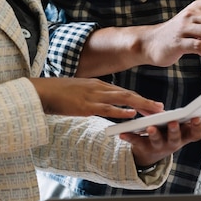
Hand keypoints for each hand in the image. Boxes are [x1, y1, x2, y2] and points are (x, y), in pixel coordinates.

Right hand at [29, 77, 163, 116]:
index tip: (150, 104)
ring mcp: (93, 96)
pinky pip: (107, 109)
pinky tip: (132, 115)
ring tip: (154, 111)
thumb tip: (101, 106)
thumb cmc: (57, 94)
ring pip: (123, 99)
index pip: (122, 92)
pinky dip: (121, 111)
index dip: (138, 98)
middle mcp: (98, 88)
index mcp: (97, 85)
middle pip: (127, 94)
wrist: (40, 91)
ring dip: (141, 105)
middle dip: (145, 101)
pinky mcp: (85, 106)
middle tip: (161, 108)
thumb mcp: (78, 93)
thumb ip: (91, 98)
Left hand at [119, 118, 200, 167]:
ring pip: (157, 141)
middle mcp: (172, 144)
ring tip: (150, 127)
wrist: (150, 154)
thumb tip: (186, 110)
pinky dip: (130, 137)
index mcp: (183, 137)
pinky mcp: (143, 148)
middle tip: (173, 122)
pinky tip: (123, 133)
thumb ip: (183, 120)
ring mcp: (158, 147)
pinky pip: (137, 142)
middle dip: (174, 130)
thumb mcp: (178, 129)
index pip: (195, 134)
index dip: (197, 127)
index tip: (196, 117)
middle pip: (175, 138)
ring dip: (154, 134)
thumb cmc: (167, 134)